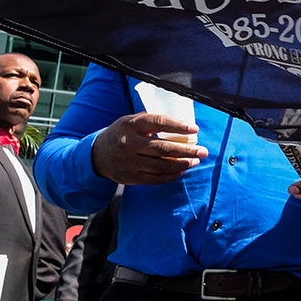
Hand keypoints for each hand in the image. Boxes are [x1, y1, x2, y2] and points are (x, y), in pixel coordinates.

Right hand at [91, 113, 206, 185]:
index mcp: (131, 124)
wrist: (97, 154)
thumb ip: (152, 123)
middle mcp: (129, 143)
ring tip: (195, 161)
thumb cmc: (123, 134)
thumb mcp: (132, 121)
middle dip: (186, 150)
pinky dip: (170, 175)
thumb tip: (183, 127)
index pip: (158, 122)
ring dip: (182, 164)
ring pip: (160, 165)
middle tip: (203, 151)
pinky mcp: (130, 177)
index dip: (178, 126)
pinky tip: (181, 171)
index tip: (195, 129)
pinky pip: (154, 178)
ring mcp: (129, 162)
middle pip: (163, 148)